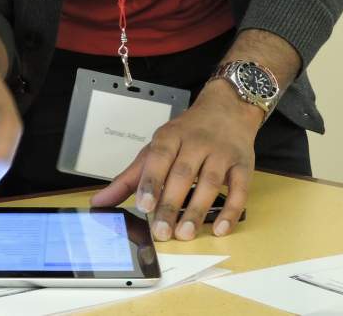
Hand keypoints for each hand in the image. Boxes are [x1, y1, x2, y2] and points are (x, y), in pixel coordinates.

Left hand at [91, 80, 259, 240]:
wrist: (226, 109)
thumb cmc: (186, 134)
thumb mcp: (155, 148)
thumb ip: (129, 178)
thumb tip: (99, 203)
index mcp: (171, 137)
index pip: (159, 157)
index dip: (151, 180)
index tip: (144, 205)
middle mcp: (197, 143)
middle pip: (183, 174)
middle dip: (172, 204)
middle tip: (162, 232)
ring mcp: (222, 153)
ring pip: (211, 182)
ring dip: (198, 210)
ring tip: (185, 234)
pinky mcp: (243, 165)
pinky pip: (240, 189)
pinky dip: (231, 210)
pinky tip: (220, 229)